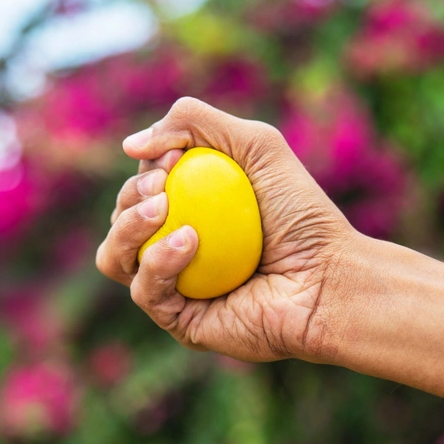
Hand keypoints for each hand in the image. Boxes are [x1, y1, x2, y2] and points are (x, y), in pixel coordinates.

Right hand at [96, 97, 354, 362]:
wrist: (328, 278)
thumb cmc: (300, 213)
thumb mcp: (256, 146)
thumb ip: (194, 123)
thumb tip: (130, 146)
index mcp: (191, 212)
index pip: (142, 187)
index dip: (147, 169)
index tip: (174, 159)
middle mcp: (177, 249)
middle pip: (121, 220)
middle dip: (131, 196)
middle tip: (164, 186)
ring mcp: (177, 287)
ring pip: (115, 257)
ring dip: (128, 226)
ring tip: (162, 208)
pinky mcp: (180, 321)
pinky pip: (146, 291)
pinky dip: (158, 260)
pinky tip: (188, 239)